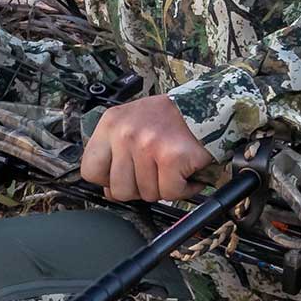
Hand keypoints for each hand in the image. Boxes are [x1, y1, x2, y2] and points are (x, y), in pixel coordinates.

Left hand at [81, 94, 212, 202]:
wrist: (210, 106)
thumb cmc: (170, 118)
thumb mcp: (132, 124)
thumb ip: (116, 154)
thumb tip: (110, 191)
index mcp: (111, 124)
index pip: (90, 170)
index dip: (108, 181)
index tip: (125, 175)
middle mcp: (125, 133)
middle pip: (119, 190)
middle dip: (140, 188)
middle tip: (155, 172)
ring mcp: (147, 145)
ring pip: (147, 194)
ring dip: (164, 187)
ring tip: (173, 168)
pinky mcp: (171, 157)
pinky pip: (170, 193)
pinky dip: (184, 189)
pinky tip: (186, 173)